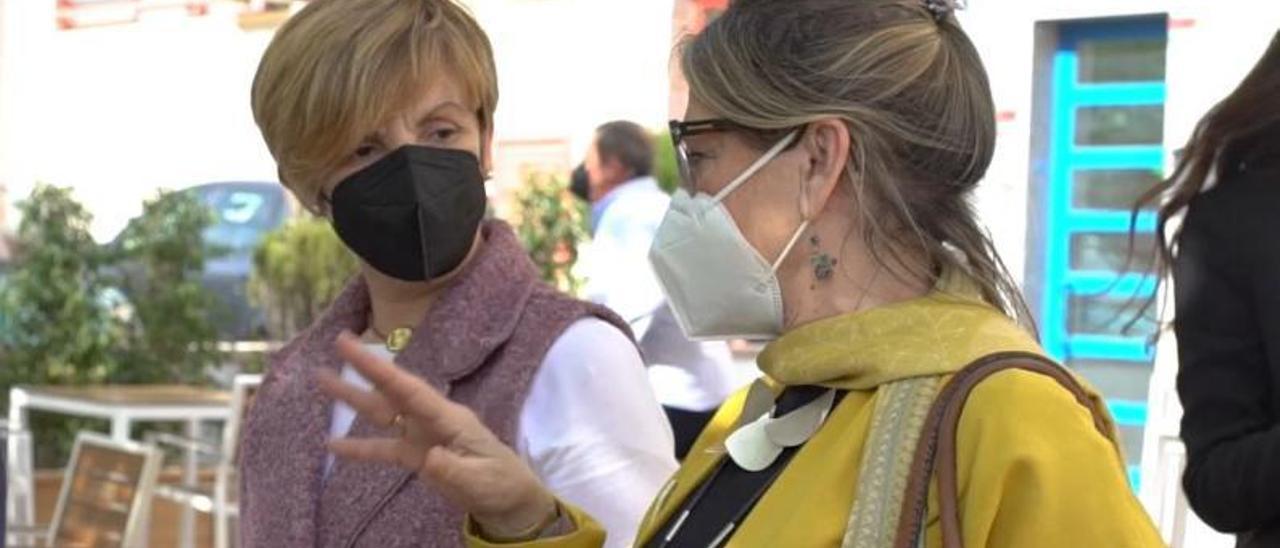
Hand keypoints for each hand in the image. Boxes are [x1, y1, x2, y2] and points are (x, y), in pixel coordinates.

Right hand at [317, 331, 556, 538]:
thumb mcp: (481, 480)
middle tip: (338, 340)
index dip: (381, 369)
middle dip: (365, 368)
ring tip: (322, 380)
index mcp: (449, 418)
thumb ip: (453, 470)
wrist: (510, 501)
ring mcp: (422, 436)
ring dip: (354, 398)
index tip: (356, 348)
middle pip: (392, 391)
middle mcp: (432, 420)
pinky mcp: (416, 455)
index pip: (409, 389)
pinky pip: (383, 447)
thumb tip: (428, 459)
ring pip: (382, 413)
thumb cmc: (500, 484)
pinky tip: (333, 444)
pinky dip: (359, 446)